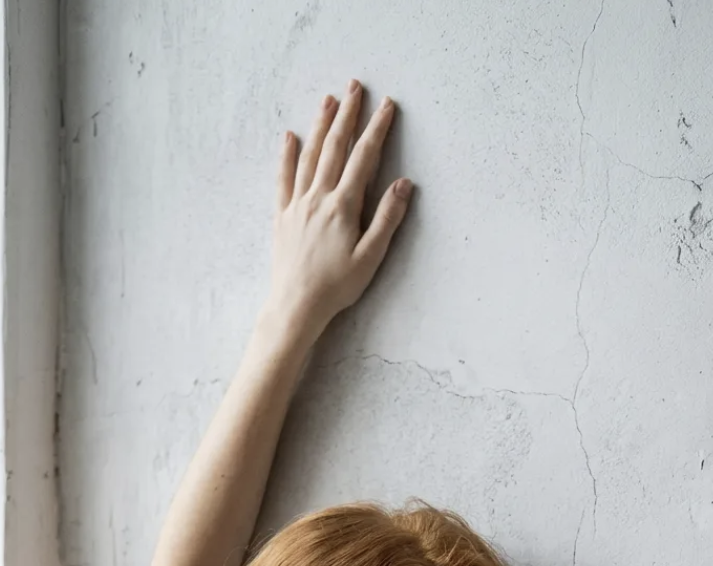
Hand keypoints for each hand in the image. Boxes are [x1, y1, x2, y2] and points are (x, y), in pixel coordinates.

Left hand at [268, 81, 412, 341]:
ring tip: (328, 100)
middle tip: (355, 87)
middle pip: (334, 147)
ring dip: (320, 126)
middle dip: (347, 115)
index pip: (363, 158)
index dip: (376, 129)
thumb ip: (387, 218)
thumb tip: (403, 184)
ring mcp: (298, 204)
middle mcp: (318, 197)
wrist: (296, 305)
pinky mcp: (283, 216)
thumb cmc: (337, 287)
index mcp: (343, 206)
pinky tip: (290, 137)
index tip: (386, 106)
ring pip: (310, 156)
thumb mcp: (371, 257)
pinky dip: (287, 156)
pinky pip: (284, 179)